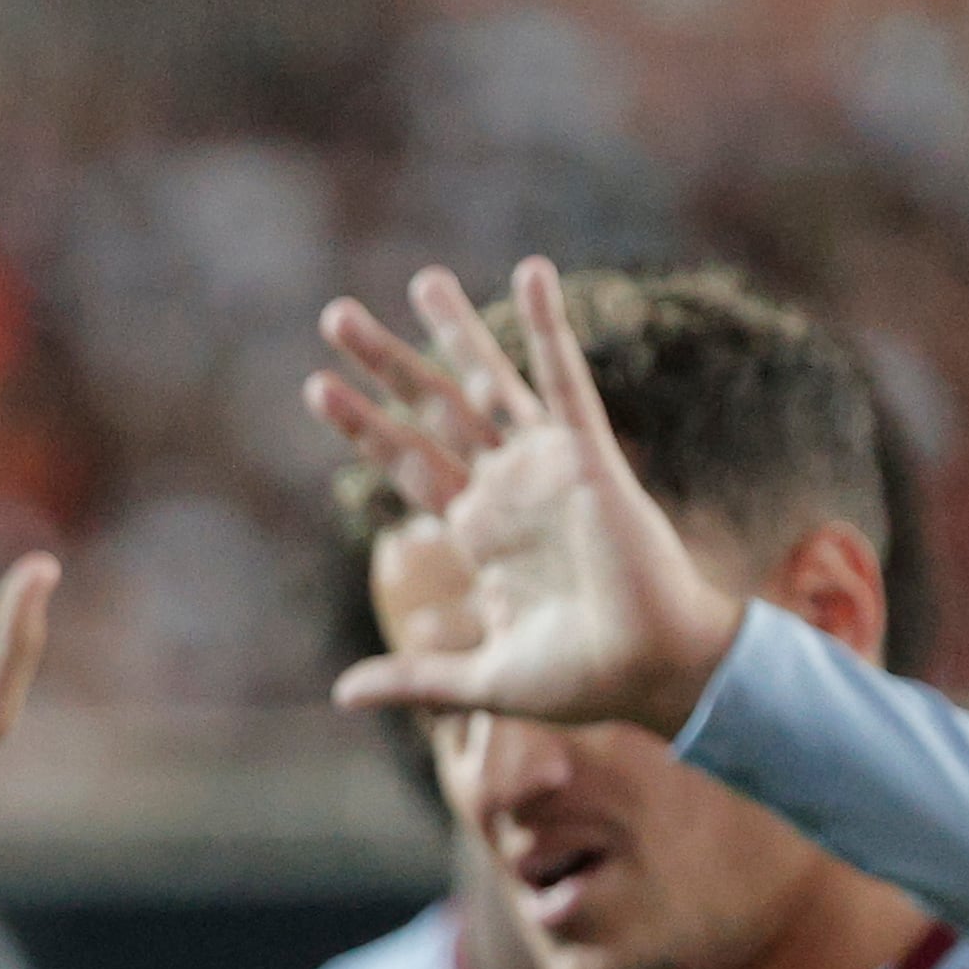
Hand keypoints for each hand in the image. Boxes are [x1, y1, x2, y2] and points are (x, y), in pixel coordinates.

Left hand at [306, 259, 744, 738]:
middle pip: (432, 410)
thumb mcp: (480, 677)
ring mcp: (544, 467)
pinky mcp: (588, 456)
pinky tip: (532, 274)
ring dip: (455, 331)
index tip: (314, 387)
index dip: (361, 426)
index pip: (405, 463)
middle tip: (335, 314)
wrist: (653, 673)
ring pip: (489, 381)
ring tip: (421, 279)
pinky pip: (564, 380)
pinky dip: (547, 327)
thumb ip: (415, 678)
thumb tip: (343, 694)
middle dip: (386, 362)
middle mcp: (506, 488)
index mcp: (479, 530)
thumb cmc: (582, 679)